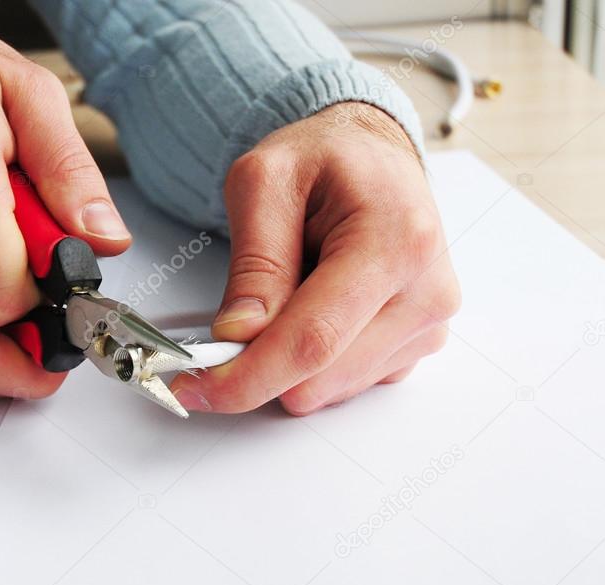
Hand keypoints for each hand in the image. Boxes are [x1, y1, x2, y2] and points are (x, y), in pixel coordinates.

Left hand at [171, 102, 460, 413]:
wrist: (373, 155)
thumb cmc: (326, 158)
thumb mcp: (265, 181)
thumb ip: (254, 261)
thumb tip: (239, 334)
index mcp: (397, 242)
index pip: (313, 340)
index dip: (247, 377)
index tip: (196, 388)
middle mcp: (426, 292)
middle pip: (319, 377)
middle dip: (255, 368)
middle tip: (222, 331)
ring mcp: (428, 325)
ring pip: (327, 390)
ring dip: (286, 359)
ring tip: (290, 290)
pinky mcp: (418, 346)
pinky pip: (344, 385)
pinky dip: (311, 361)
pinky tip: (314, 308)